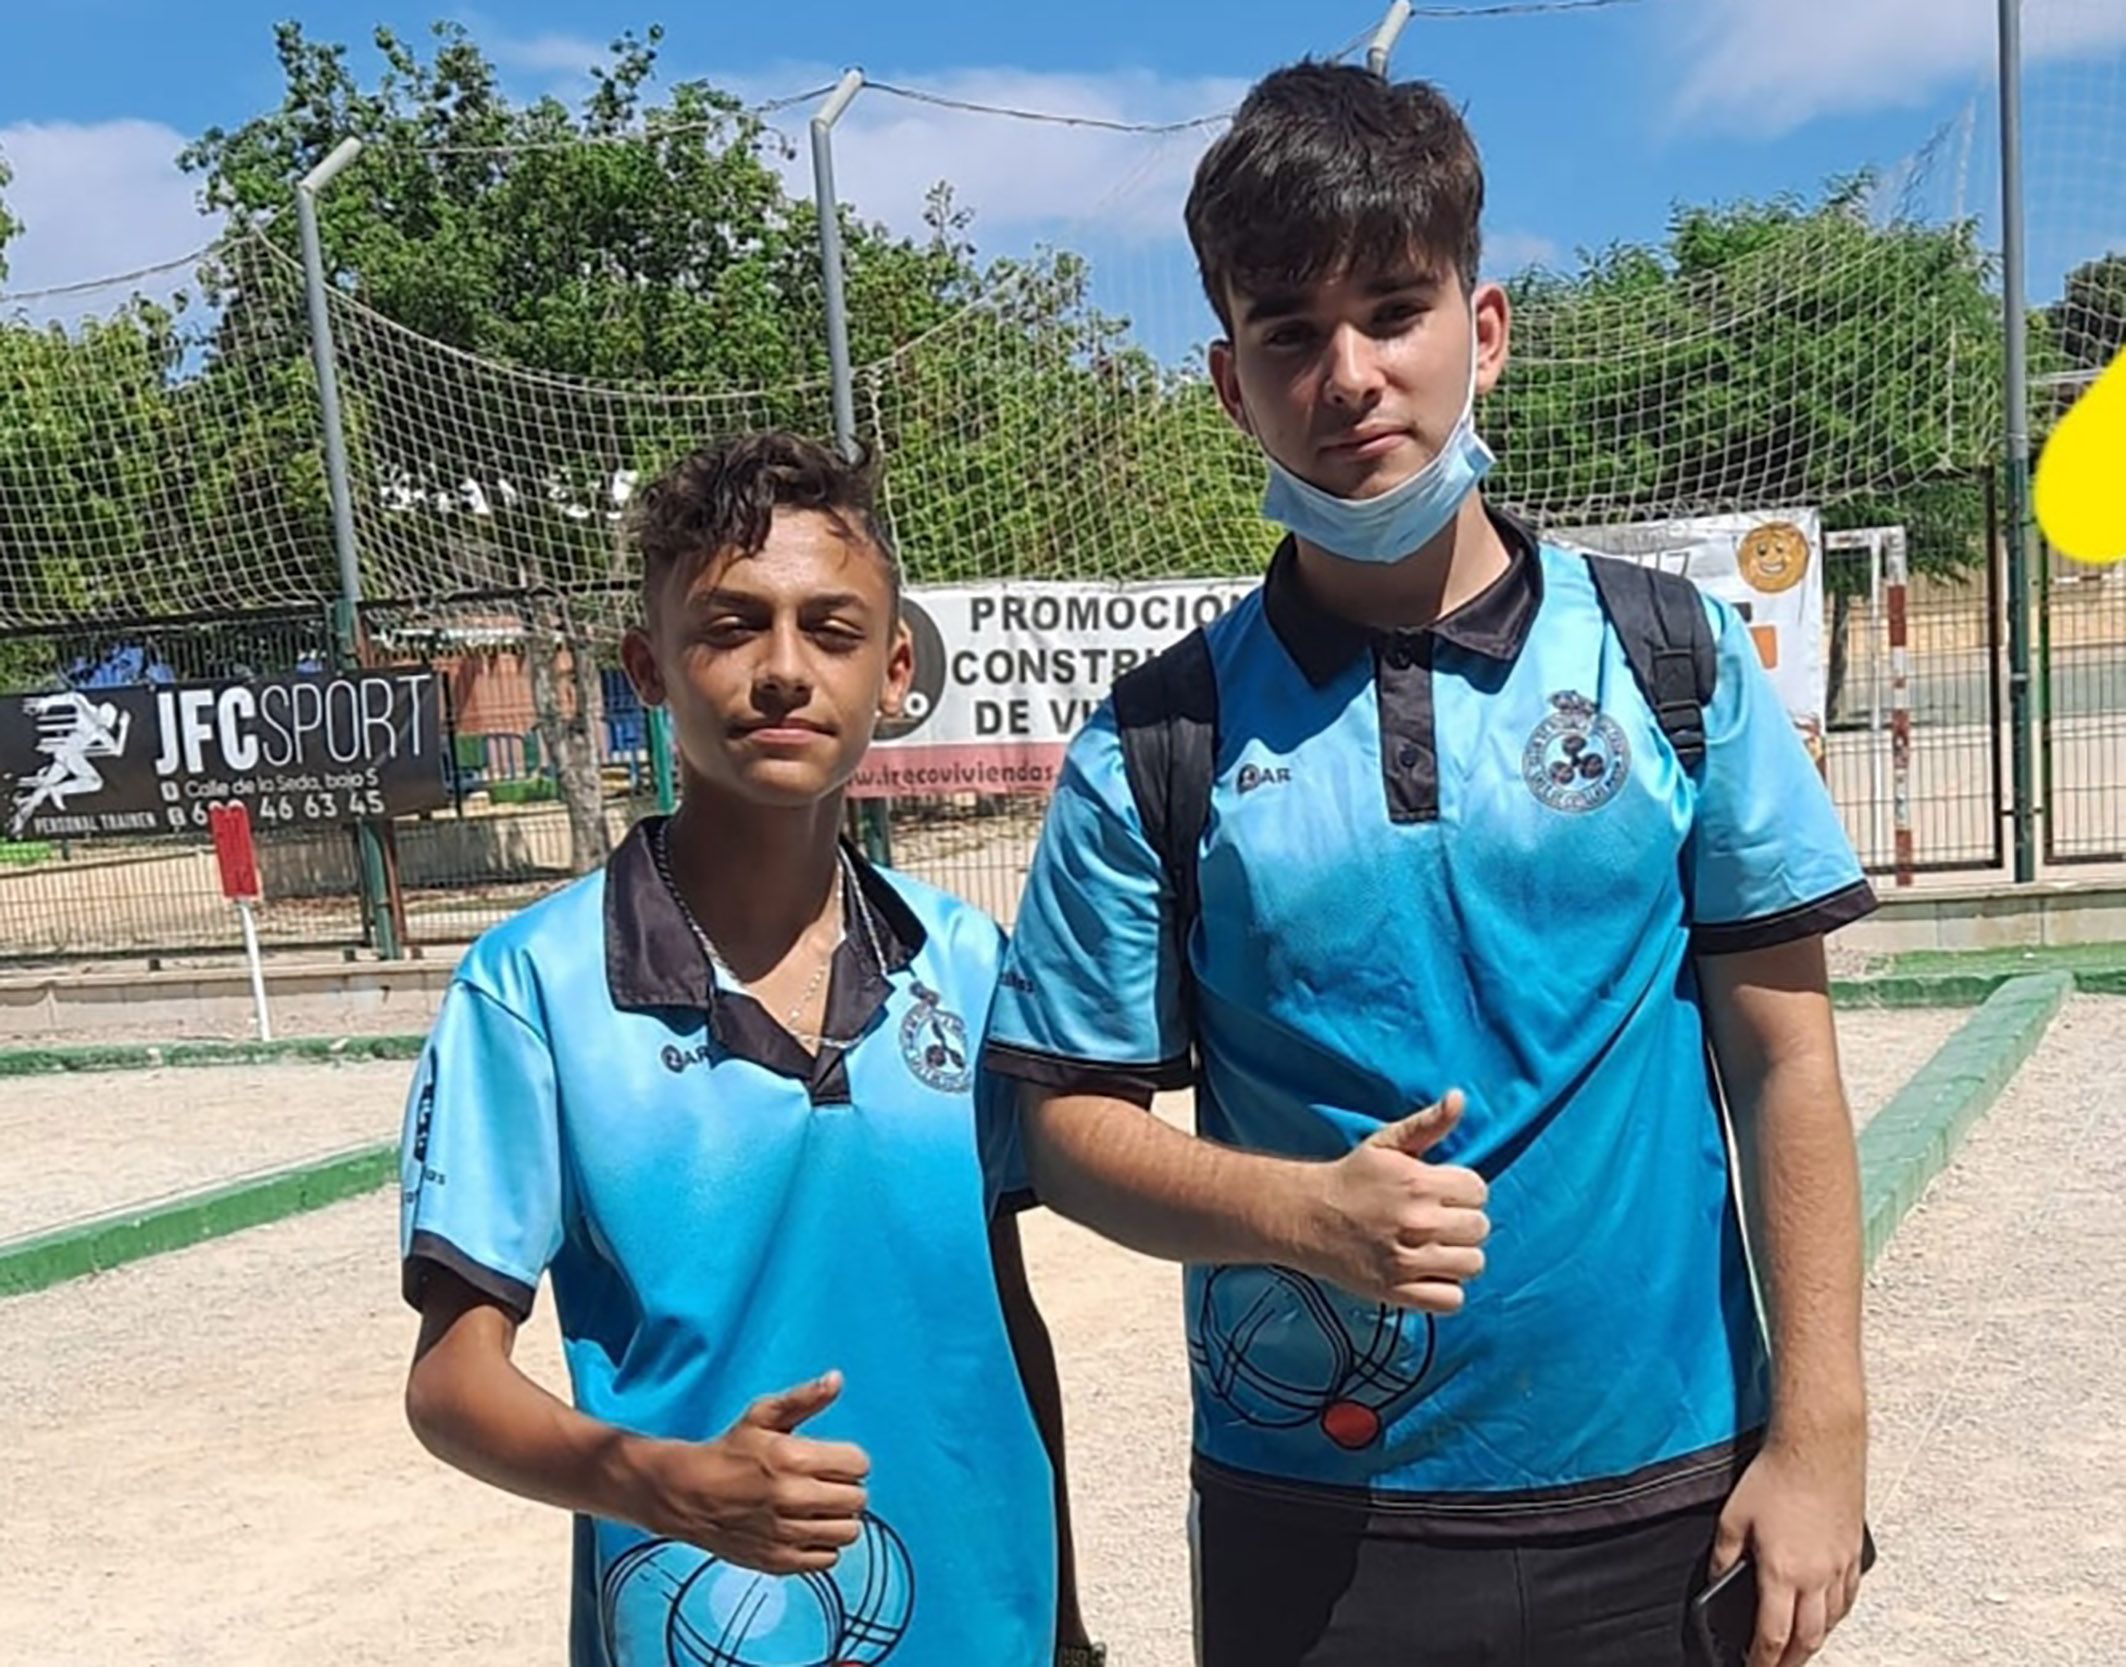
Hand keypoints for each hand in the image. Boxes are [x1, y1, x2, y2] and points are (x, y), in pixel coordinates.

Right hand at [635, 1370, 870, 1573]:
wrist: (687, 1494)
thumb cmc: (728, 1452)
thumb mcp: (763, 1415)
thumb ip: (804, 1398)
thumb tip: (836, 1379)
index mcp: (793, 1459)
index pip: (859, 1464)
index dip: (850, 1460)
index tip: (833, 1461)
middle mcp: (793, 1498)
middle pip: (858, 1499)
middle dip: (847, 1489)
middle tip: (825, 1484)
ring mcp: (786, 1534)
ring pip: (848, 1532)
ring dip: (838, 1519)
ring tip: (817, 1508)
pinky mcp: (779, 1561)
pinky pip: (828, 1559)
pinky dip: (822, 1545)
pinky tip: (804, 1529)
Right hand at [1300, 1091, 1488, 1312]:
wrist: (1306, 1216)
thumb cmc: (1352, 1179)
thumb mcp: (1386, 1144)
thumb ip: (1428, 1123)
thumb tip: (1459, 1097)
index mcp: (1419, 1183)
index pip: (1479, 1192)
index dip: (1463, 1192)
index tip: (1442, 1195)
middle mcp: (1418, 1223)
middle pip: (1480, 1229)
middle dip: (1462, 1223)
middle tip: (1435, 1221)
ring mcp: (1408, 1261)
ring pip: (1473, 1265)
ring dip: (1457, 1257)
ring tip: (1433, 1247)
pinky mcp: (1398, 1291)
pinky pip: (1452, 1300)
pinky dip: (1445, 1289)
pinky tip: (1427, 1272)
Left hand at [1711, 1433, 1867, 1666]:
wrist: (1817, 1446)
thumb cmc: (1777, 1474)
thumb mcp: (1733, 1516)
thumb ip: (1723, 1556)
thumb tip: (1715, 1579)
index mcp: (1782, 1573)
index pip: (1772, 1636)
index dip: (1761, 1661)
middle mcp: (1816, 1577)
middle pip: (1808, 1640)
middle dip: (1791, 1662)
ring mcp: (1840, 1567)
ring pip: (1832, 1622)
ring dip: (1815, 1642)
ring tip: (1800, 1650)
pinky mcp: (1854, 1553)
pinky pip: (1849, 1598)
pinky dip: (1837, 1616)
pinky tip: (1828, 1615)